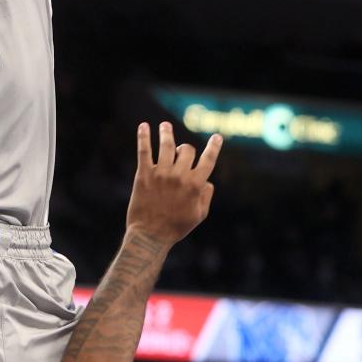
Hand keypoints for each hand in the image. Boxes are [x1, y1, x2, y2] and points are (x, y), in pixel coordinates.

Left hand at [126, 122, 221, 245]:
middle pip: (186, 150)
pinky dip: (144, 136)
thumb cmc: (175, 228)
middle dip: (185, 149)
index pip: (208, 160)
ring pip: (166, 145)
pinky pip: (144, 151)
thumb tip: (208, 181)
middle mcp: (179, 176)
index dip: (214, 147)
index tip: (217, 137)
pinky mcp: (143, 175)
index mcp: (195, 185)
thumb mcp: (199, 215)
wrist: (149, 235)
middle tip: (180, 151)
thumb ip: (206, 196)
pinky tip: (144, 126)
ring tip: (165, 125)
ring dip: (166, 132)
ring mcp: (161, 174)